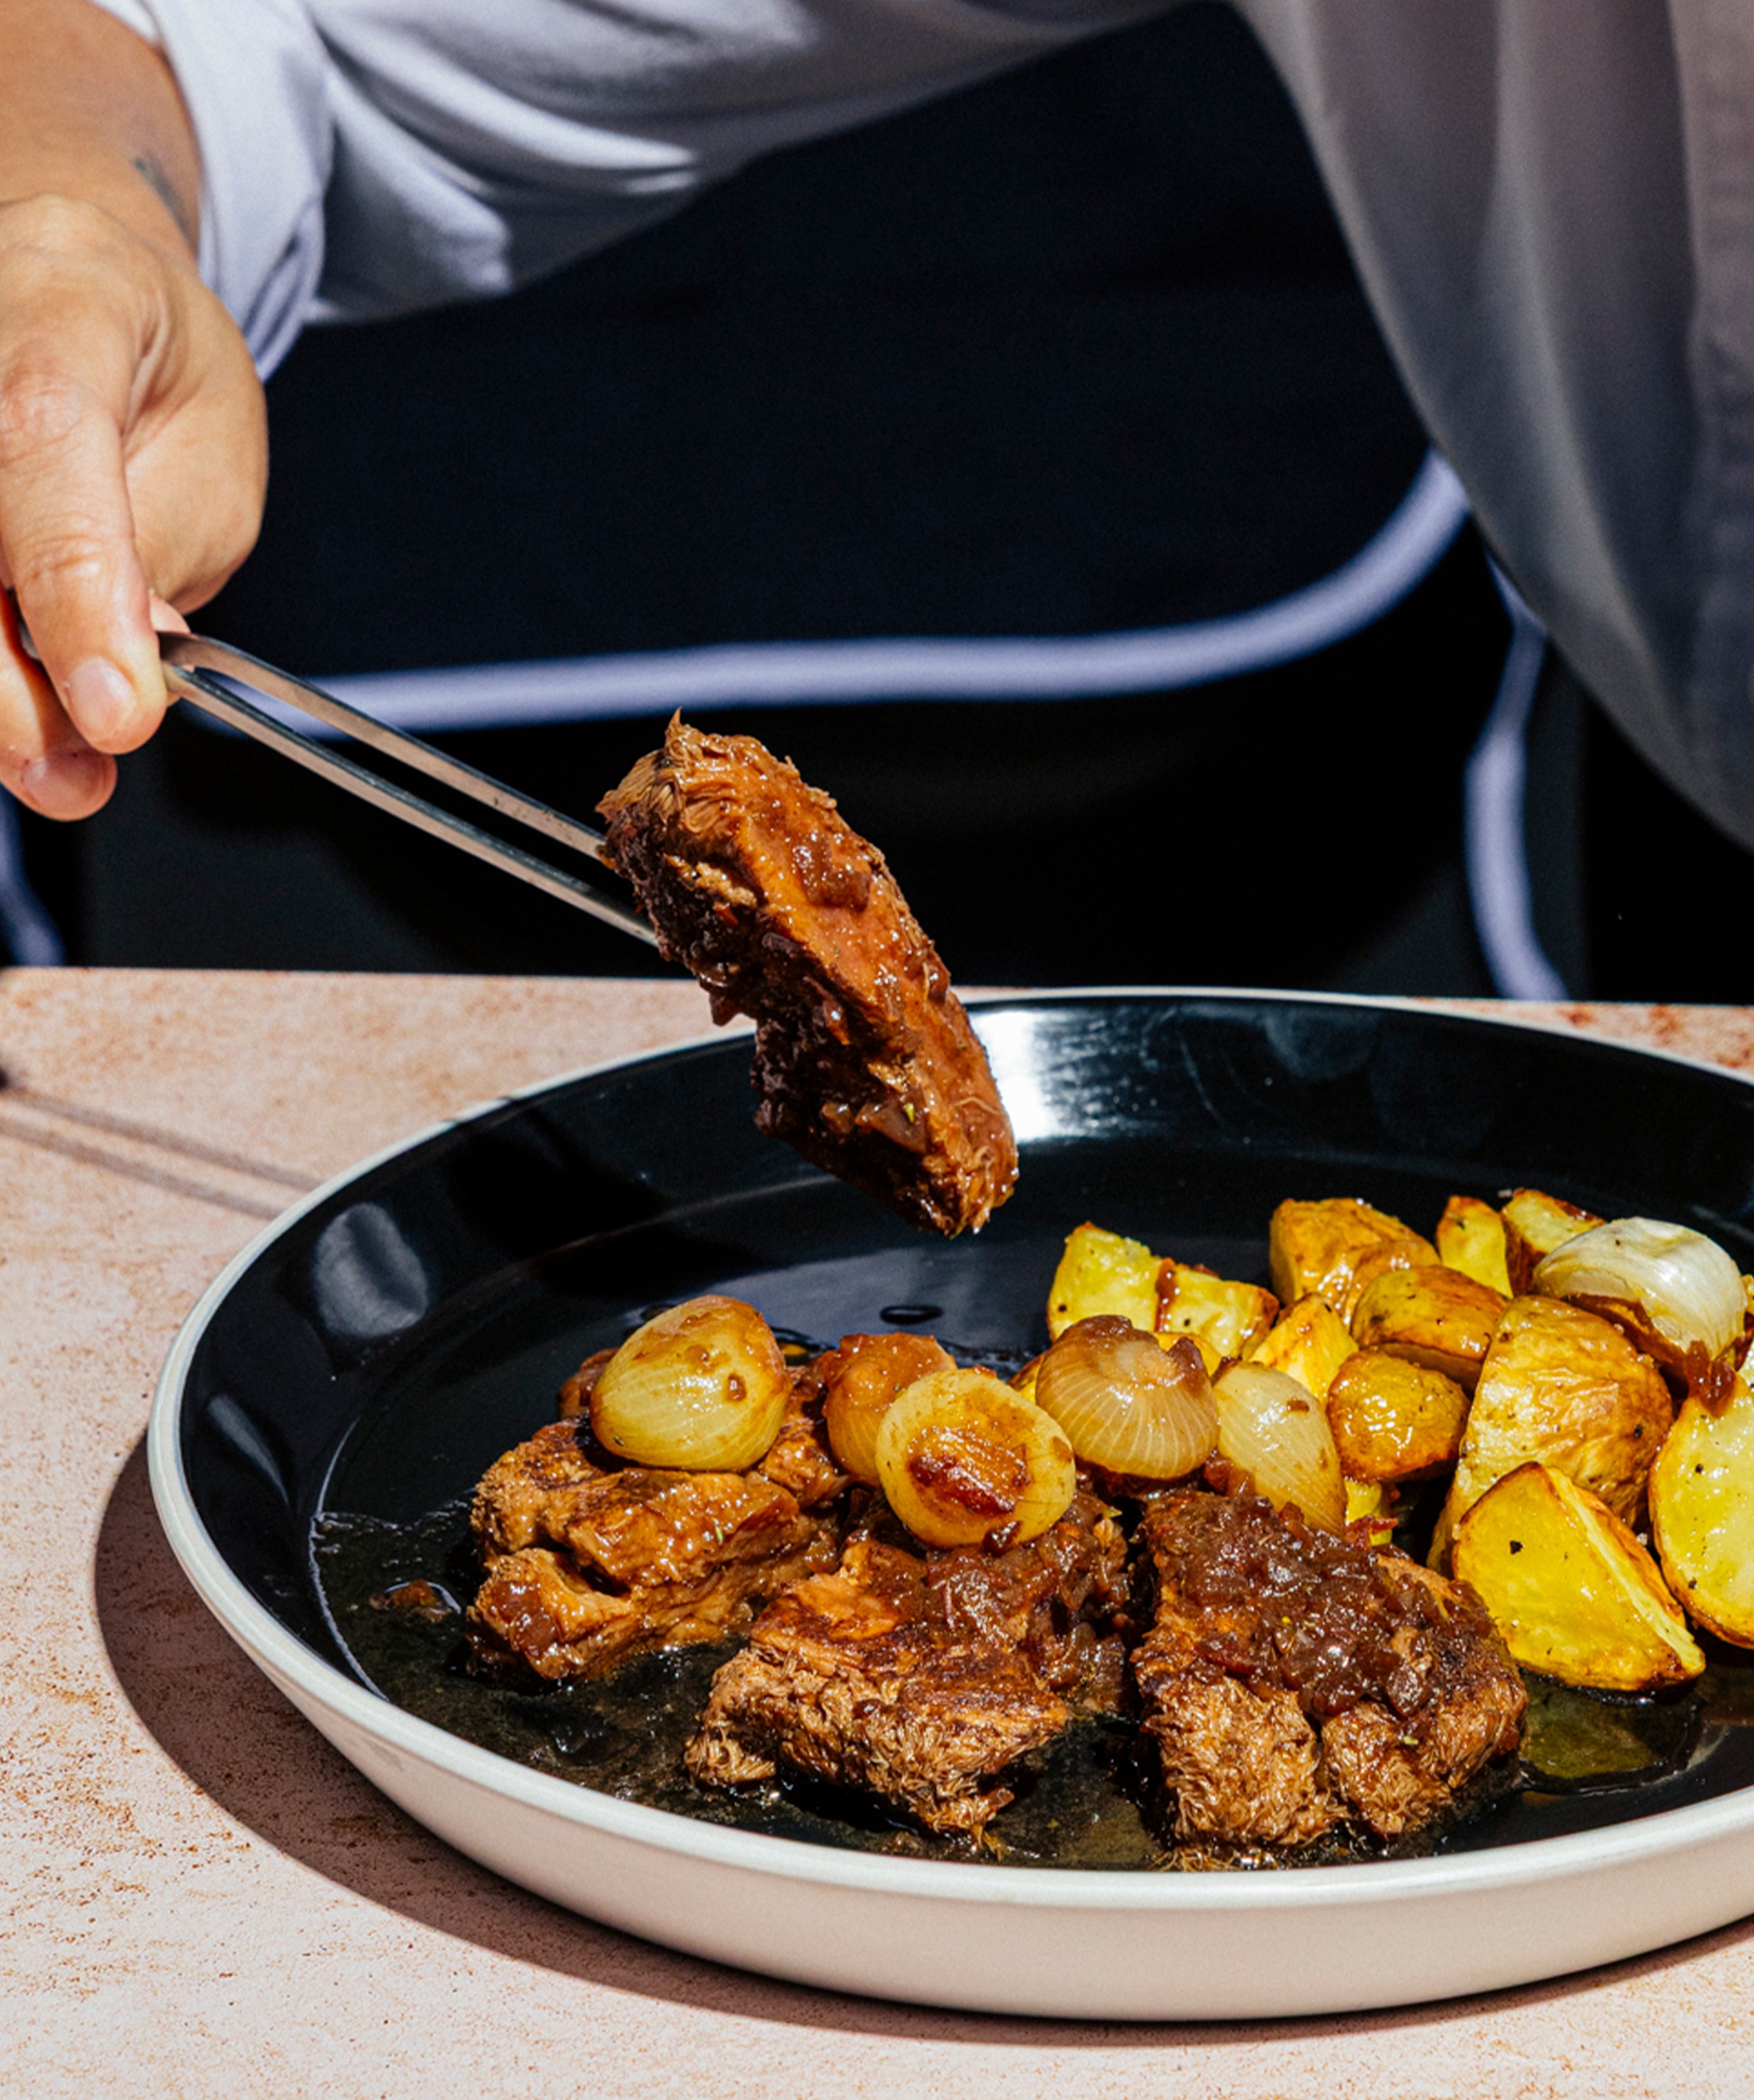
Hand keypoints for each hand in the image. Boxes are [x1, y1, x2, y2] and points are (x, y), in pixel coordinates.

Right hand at [0, 191, 265, 817]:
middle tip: (81, 775)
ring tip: (56, 761)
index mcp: (59, 314)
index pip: (39, 454)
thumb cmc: (139, 364)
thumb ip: (161, 558)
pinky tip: (22, 702)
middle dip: (12, 693)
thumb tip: (128, 681)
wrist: (53, 277)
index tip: (119, 714)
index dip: (75, 598)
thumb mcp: (206, 454)